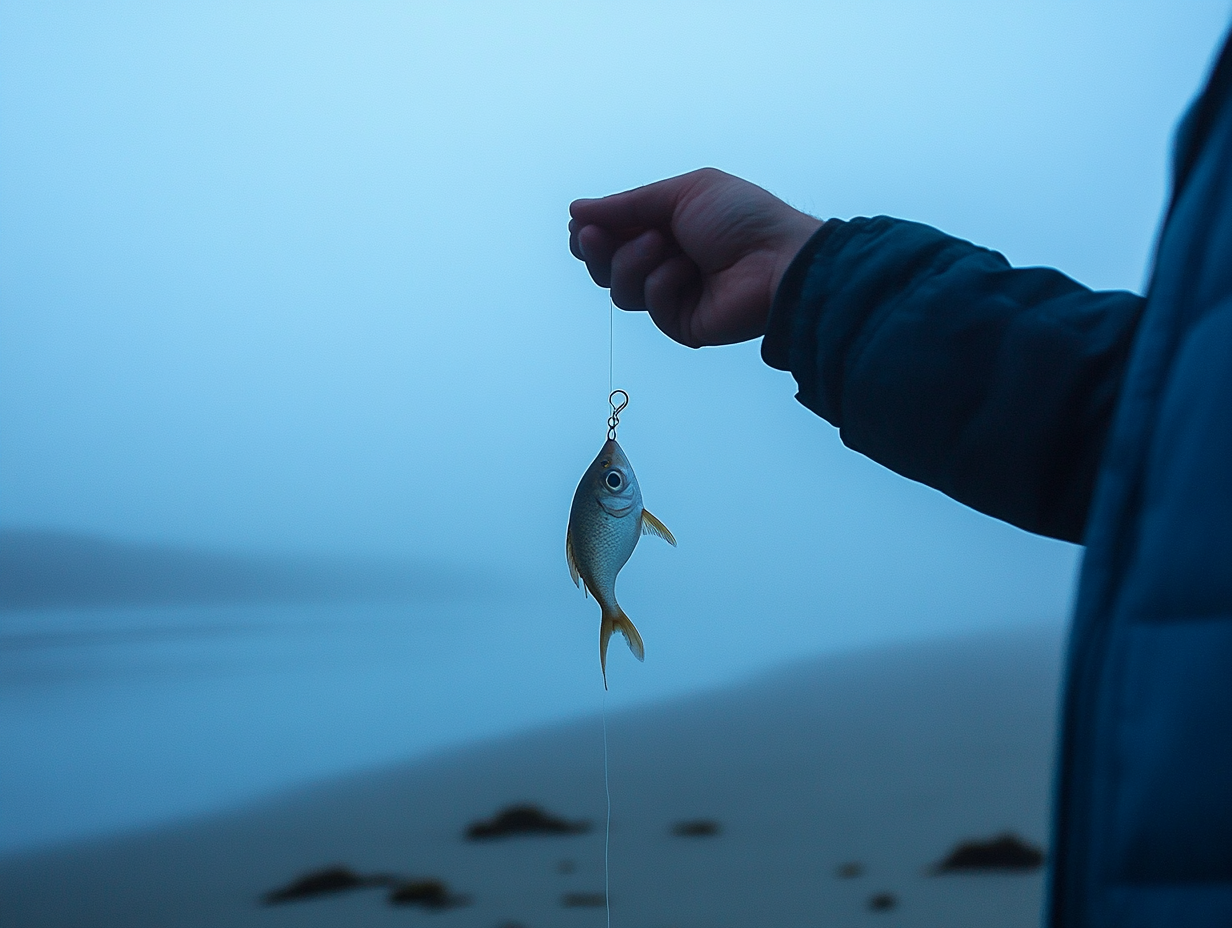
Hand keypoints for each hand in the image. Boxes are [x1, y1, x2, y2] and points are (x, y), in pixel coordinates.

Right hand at [569, 168, 821, 346]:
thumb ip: (625, 205)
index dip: (590, 233)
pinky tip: (689, 272)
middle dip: (597, 250)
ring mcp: (673, 295)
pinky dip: (663, 283)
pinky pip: (650, 304)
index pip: (612, 236)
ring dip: (632, 262)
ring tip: (662, 245)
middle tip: (594, 237)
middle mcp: (665, 262)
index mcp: (666, 227)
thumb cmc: (741, 218)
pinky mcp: (681, 323)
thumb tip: (576, 211)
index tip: (579, 225)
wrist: (777, 259)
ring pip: (619, 289)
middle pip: (604, 267)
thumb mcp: (680, 194)